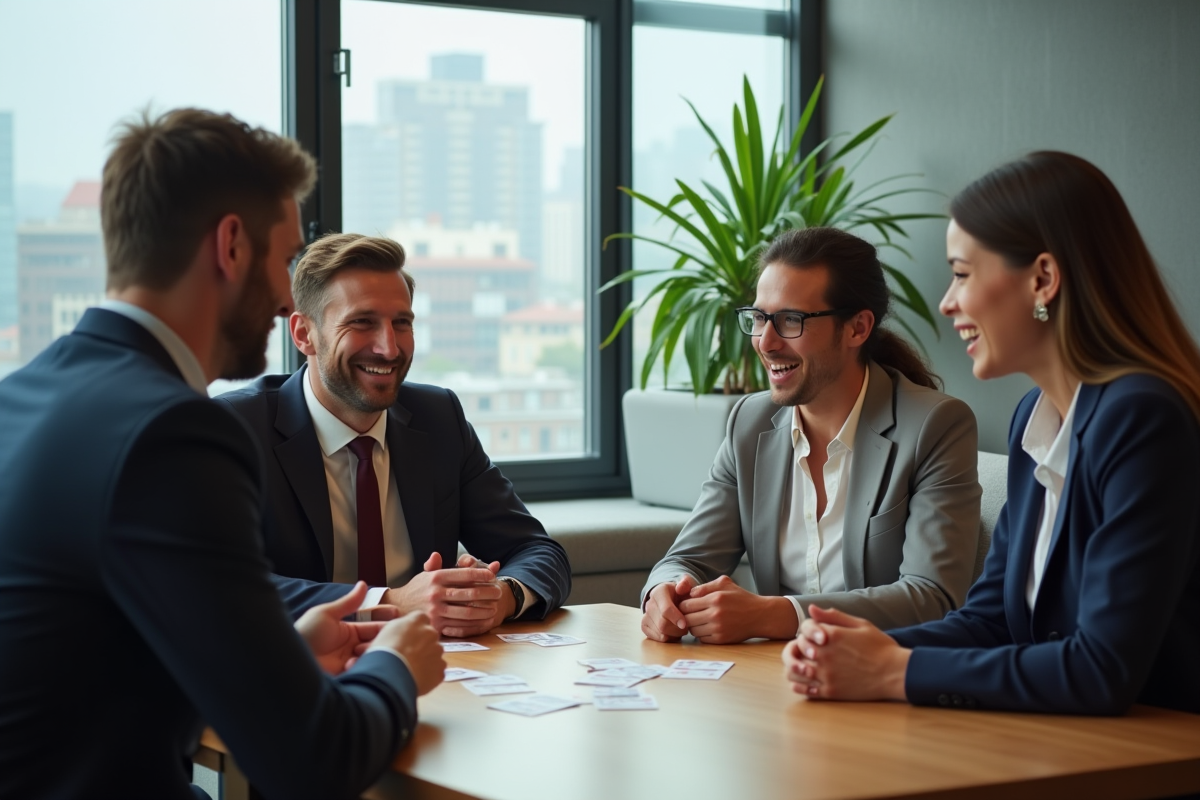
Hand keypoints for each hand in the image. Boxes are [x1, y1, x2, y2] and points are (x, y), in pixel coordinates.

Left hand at [294, 582, 396, 674]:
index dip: (386, 620)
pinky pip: (364, 669)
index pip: (373, 625)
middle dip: (384, 637)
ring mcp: (351, 662)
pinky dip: (362, 664)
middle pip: (376, 641)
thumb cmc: (306, 634)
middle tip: (394, 633)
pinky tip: (352, 661)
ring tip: (363, 649)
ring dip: (372, 651)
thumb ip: (348, 602)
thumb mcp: (327, 614)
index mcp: (348, 631)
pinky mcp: (349, 676)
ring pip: (373, 655)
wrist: (290, 661)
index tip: (399, 615)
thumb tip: (364, 584)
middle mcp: (352, 647)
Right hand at [366, 611, 445, 695]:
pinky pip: (436, 670)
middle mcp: (431, 633)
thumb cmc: (384, 651)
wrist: (390, 674)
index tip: (407, 638)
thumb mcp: (387, 629)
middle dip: (422, 644)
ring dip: (426, 659)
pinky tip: (416, 677)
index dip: (413, 630)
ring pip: (434, 654)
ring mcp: (438, 651)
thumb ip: (402, 626)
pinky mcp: (440, 669)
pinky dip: (429, 674)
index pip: (421, 619)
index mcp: (418, 619)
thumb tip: (406, 629)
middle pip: (429, 637)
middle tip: (408, 655)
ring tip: (410, 668)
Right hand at [382, 552, 510, 637]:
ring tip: (494, 608)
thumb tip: (437, 554)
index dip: (481, 574)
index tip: (492, 575)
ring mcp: (436, 610)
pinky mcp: (436, 624)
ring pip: (467, 612)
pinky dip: (474, 623)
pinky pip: (460, 625)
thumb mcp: (424, 574)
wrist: (398, 608)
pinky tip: (482, 621)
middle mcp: (436, 593)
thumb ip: (434, 564)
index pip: (464, 574)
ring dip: (484, 610)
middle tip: (498, 592)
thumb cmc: (416, 590)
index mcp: (436, 577)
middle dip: (488, 593)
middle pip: (469, 593)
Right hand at [641, 575, 695, 641]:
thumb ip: (686, 584)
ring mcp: (645, 615)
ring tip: (680, 629)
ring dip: (673, 635)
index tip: (685, 624)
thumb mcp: (686, 586)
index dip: (676, 618)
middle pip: (663, 624)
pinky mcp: (644, 625)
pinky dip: (667, 638)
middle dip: (677, 629)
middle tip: (686, 628)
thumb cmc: (681, 593)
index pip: (666, 609)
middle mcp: (650, 603)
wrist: (670, 597)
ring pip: (660, 632)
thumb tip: (681, 588)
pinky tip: (673, 633)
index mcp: (660, 592)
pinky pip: (655, 637)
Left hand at [677, 575, 798, 642]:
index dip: (684, 605)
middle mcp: (715, 614)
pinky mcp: (721, 640)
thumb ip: (706, 586)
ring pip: (693, 630)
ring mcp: (718, 628)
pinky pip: (702, 639)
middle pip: (687, 619)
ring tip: (700, 621)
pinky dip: (702, 635)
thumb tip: (689, 593)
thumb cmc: (741, 598)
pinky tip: (708, 628)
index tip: (688, 605)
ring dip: (694, 626)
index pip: (686, 605)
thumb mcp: (725, 584)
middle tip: (692, 614)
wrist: (760, 615)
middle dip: (687, 616)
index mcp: (715, 599)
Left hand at [782, 606, 910, 700]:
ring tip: (804, 665)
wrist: (895, 672)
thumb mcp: (860, 624)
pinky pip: (805, 690)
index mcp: (832, 635)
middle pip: (797, 647)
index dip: (808, 630)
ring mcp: (826, 674)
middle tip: (810, 649)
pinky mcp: (831, 692)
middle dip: (801, 647)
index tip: (817, 635)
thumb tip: (811, 609)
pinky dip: (799, 685)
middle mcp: (825, 654)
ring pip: (795, 670)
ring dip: (796, 666)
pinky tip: (804, 682)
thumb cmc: (880, 646)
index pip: (804, 628)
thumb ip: (834, 616)